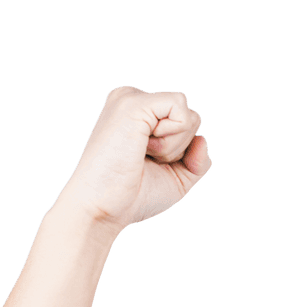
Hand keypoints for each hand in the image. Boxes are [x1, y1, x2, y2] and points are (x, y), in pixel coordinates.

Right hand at [57, 86, 211, 235]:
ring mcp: (131, 98)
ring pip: (188, 116)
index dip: (181, 154)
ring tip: (140, 155)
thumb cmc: (134, 196)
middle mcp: (133, 99)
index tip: (149, 164)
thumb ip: (198, 160)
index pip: (187, 125)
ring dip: (173, 147)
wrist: (103, 208)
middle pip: (192, 119)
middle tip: (143, 160)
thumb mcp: (178, 178)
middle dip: (179, 150)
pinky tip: (143, 146)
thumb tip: (203, 140)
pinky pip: (180, 110)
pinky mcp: (133, 102)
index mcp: (140, 113)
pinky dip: (172, 139)